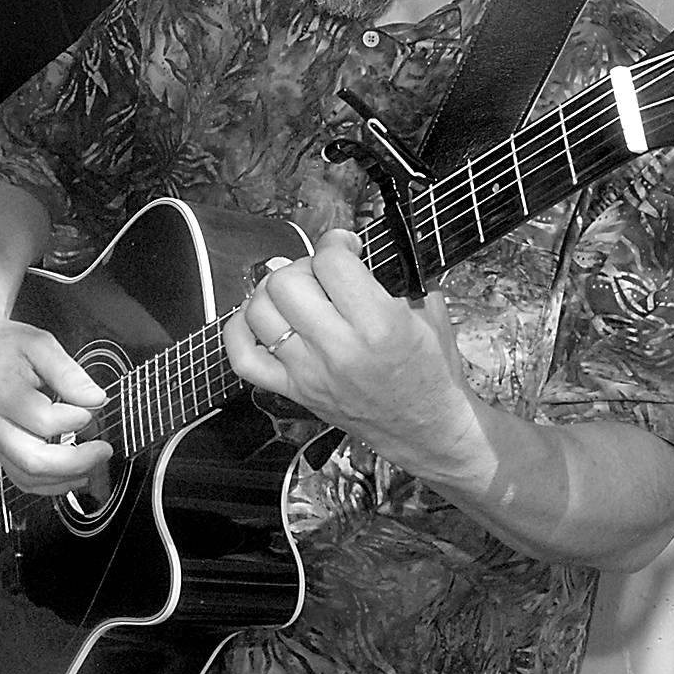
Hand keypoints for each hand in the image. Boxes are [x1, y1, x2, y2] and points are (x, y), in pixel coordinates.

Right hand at [0, 317, 112, 496]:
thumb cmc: (6, 346)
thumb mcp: (40, 344)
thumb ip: (69, 373)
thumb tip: (95, 399)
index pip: (43, 420)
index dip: (75, 418)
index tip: (93, 405)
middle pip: (33, 459)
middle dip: (76, 461)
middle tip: (103, 450)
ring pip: (27, 476)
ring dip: (65, 478)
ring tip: (94, 464)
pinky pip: (21, 479)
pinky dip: (50, 485)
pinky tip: (73, 476)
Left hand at [223, 229, 477, 478]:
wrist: (427, 430)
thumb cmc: (432, 372)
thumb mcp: (430, 312)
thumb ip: (397, 274)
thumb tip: (360, 248)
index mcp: (379, 325)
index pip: (331, 262)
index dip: (337, 243)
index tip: (347, 248)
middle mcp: (338, 349)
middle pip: (286, 282)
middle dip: (305, 266)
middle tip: (324, 276)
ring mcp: (309, 373)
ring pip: (259, 312)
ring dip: (274, 292)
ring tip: (298, 295)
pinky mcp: (294, 392)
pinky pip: (243, 357)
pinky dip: (241, 330)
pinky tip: (261, 318)